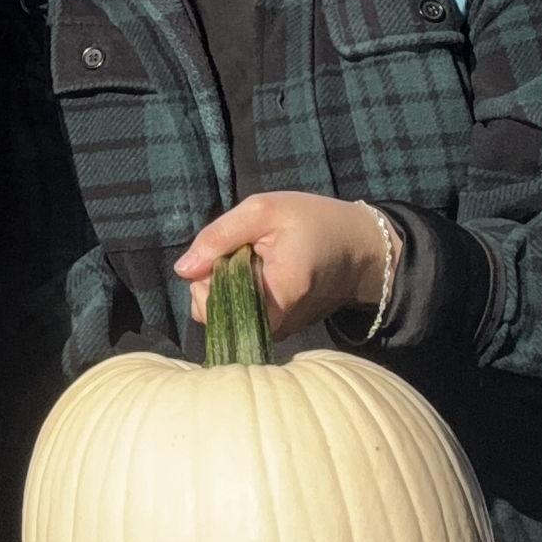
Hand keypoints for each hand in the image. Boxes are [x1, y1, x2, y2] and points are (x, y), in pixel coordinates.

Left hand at [175, 191, 397, 342]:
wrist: (358, 246)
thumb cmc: (313, 222)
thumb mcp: (263, 211)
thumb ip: (218, 237)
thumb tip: (183, 270)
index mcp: (277, 294)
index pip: (215, 309)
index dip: (205, 282)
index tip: (223, 255)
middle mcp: (278, 323)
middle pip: (218, 315)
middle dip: (214, 283)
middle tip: (239, 253)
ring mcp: (281, 330)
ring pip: (230, 316)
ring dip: (228, 287)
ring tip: (252, 260)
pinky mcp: (282, 329)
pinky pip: (245, 315)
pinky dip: (242, 293)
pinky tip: (259, 272)